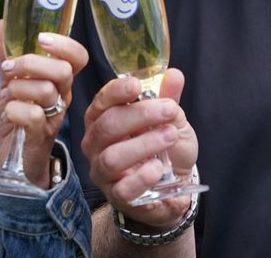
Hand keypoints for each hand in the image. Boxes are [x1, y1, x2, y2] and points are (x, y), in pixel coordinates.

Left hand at [0, 20, 87, 186]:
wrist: (15, 160)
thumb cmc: (19, 117)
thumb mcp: (12, 82)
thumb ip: (9, 55)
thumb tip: (2, 24)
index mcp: (59, 81)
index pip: (78, 57)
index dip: (65, 44)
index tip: (41, 39)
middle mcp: (63, 97)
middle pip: (62, 71)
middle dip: (31, 63)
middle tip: (9, 68)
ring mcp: (54, 117)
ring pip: (45, 90)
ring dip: (18, 87)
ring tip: (7, 95)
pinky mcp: (40, 135)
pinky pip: (32, 114)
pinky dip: (13, 109)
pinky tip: (8, 112)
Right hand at [81, 68, 198, 229]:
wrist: (174, 188)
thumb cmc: (165, 150)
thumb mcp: (170, 121)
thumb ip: (169, 99)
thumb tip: (174, 74)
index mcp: (103, 119)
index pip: (102, 102)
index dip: (116, 91)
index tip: (137, 85)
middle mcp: (96, 144)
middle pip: (107, 126)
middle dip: (139, 115)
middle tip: (169, 110)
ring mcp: (103, 172)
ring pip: (112, 157)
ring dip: (144, 144)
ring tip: (170, 136)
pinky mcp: (116, 196)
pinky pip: (123, 189)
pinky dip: (143, 177)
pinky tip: (159, 169)